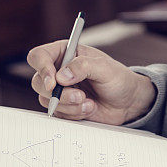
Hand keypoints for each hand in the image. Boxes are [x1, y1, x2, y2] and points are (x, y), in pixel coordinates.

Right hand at [27, 40, 155, 125]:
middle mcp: (58, 70)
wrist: (127, 101)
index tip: (53, 83)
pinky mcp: (63, 106)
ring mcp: (60, 89)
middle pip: (38, 82)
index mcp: (65, 52)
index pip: (39, 56)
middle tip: (80, 96)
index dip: (42, 69)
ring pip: (46, 100)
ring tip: (89, 102)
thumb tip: (61, 76)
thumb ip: (83, 66)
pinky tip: (90, 108)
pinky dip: (73, 114)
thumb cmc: (118, 78)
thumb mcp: (104, 68)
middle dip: (58, 94)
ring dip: (69, 105)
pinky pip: (58, 113)